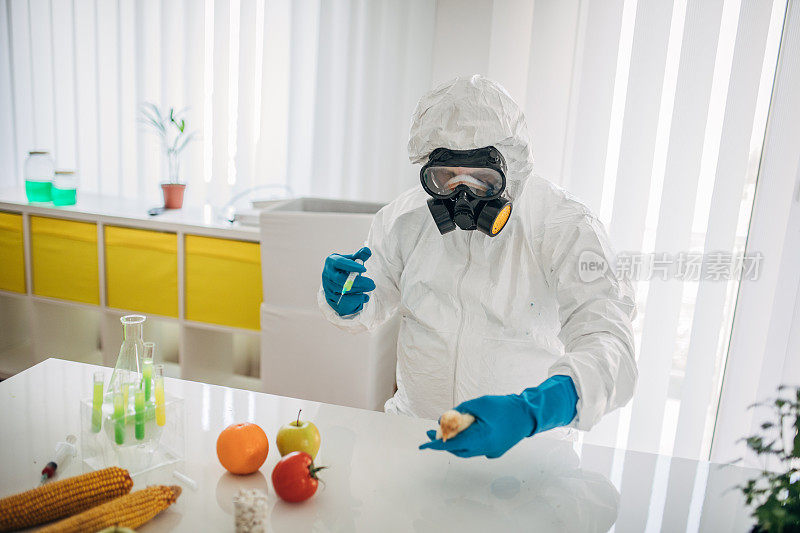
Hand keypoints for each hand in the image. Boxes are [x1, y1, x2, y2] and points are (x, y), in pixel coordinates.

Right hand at [322, 247, 375, 315]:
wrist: (336, 281)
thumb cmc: (346, 268)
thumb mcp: (352, 260)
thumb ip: (360, 256)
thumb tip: (367, 251)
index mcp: (331, 261)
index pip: (340, 262)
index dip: (351, 266)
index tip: (365, 268)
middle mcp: (327, 274)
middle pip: (340, 279)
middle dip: (358, 282)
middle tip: (372, 283)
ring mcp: (327, 286)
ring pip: (343, 290)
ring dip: (359, 290)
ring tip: (370, 287)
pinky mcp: (331, 297)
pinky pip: (343, 300)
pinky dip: (356, 299)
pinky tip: (365, 297)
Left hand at [419, 375, 577, 458]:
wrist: (528, 414)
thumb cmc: (503, 406)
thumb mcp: (479, 403)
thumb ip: (460, 411)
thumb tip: (444, 420)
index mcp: (481, 439)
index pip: (453, 445)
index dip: (436, 445)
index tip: (423, 445)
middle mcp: (486, 450)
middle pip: (458, 450)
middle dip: (444, 441)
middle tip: (432, 432)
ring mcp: (491, 452)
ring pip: (467, 450)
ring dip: (455, 441)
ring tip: (445, 429)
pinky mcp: (496, 451)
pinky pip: (476, 448)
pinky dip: (467, 441)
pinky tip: (465, 430)